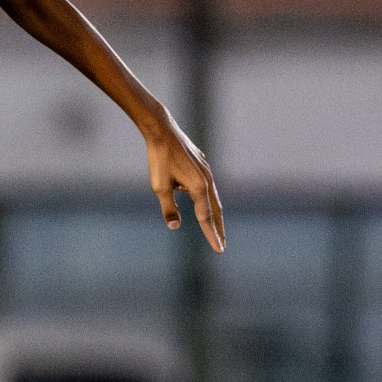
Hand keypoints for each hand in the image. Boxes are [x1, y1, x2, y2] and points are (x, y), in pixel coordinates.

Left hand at [144, 114, 224, 252]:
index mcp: (198, 188)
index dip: (211, 235)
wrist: (162, 131)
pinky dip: (209, 199)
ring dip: (215, 214)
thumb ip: (168, 208)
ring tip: (216, 226)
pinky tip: (205, 201)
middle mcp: (208, 180)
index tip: (219, 250)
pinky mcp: (202, 164)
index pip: (206, 218)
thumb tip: (175, 227)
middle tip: (222, 244)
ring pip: (213, 197)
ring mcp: (207, 171)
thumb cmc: (159, 159)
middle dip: (218, 228)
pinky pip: (208, 186)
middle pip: (216, 210)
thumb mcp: (159, 187)